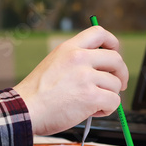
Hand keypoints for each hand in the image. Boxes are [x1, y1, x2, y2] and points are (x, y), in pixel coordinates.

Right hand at [13, 26, 128, 135]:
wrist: (24, 110)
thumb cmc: (36, 94)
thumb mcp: (53, 64)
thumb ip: (75, 61)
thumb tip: (101, 69)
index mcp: (68, 48)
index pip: (99, 33)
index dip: (113, 43)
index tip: (114, 53)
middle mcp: (79, 58)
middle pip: (116, 59)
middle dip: (121, 74)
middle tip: (118, 85)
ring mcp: (85, 77)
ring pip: (115, 84)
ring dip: (109, 96)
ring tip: (92, 104)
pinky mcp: (90, 96)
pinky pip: (114, 102)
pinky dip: (107, 109)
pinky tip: (92, 112)